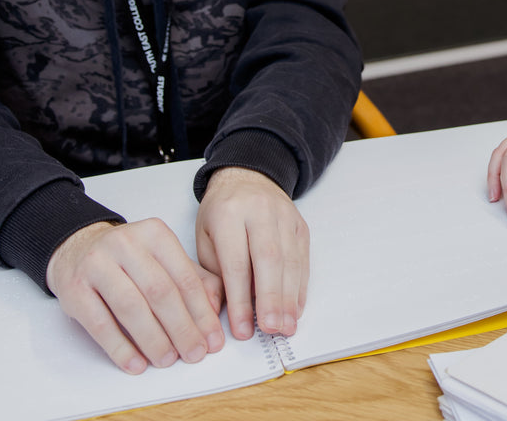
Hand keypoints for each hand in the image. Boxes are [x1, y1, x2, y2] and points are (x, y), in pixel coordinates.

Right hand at [47, 219, 225, 373]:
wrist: (77, 249)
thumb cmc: (129, 260)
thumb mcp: (163, 259)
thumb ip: (194, 278)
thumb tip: (215, 309)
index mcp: (154, 234)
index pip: (184, 277)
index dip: (202, 313)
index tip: (213, 340)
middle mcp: (125, 243)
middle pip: (160, 292)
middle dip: (182, 328)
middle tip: (195, 354)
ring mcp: (97, 264)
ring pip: (131, 307)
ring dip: (153, 339)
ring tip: (167, 360)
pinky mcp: (74, 289)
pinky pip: (100, 324)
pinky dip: (120, 348)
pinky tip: (136, 363)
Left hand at [196, 167, 309, 340]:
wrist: (246, 177)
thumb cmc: (220, 213)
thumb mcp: (203, 237)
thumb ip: (210, 273)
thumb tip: (217, 312)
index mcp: (228, 214)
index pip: (236, 263)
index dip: (240, 299)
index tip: (242, 329)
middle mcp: (259, 212)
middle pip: (268, 260)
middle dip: (271, 299)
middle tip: (272, 329)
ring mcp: (284, 216)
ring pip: (290, 260)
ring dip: (289, 298)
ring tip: (287, 326)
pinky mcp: (300, 225)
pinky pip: (303, 259)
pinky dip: (300, 287)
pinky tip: (296, 308)